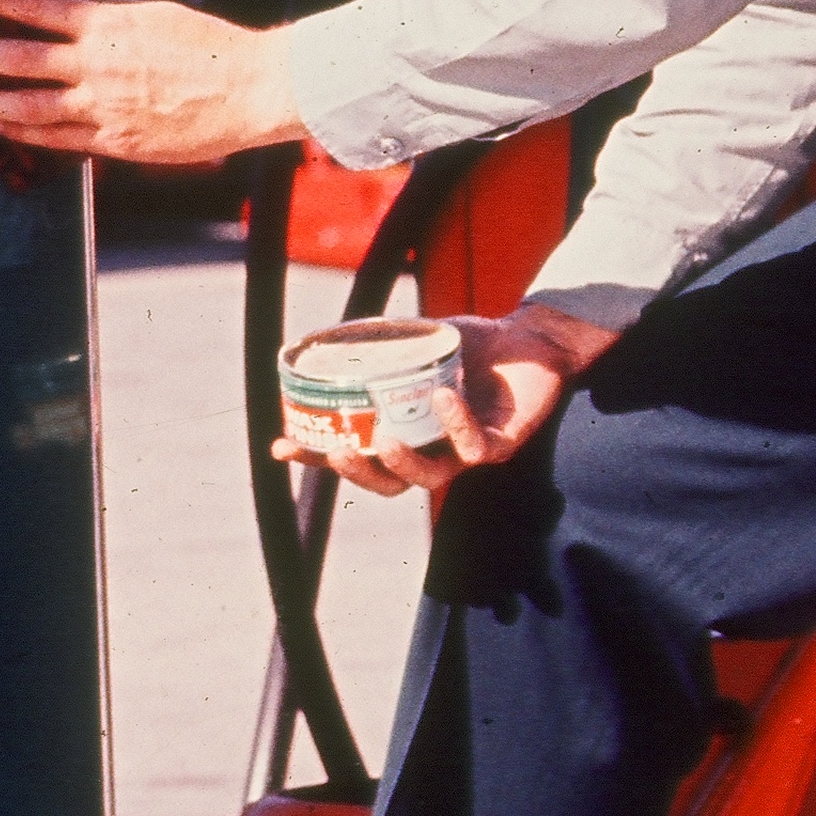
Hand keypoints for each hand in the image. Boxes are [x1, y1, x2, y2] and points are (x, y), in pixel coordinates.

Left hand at [0, 0, 306, 166]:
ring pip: (27, 105)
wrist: (248, 90)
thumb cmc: (210, 49)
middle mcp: (96, 66)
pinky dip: (25, 132)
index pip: (35, 9)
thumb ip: (107, 18)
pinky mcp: (113, 140)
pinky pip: (57, 138)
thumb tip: (72, 14)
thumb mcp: (154, 16)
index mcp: (106, 26)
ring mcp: (101, 107)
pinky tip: (1, 127)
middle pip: (17, 58)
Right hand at [275, 304, 623, 498]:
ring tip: (386, 438)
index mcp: (407, 429)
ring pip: (429, 478)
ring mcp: (465, 452)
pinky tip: (442, 395)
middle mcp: (433, 448)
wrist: (531, 338)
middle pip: (389, 483)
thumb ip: (385, 341)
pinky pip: (473, 446)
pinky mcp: (500, 445)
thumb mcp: (421, 337)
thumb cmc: (476, 343)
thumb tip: (333, 333)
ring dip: (403, 464)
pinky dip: (454, 423)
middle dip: (357, 473)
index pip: (358, 451)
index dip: (319, 456)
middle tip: (337, 451)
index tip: (283, 446)